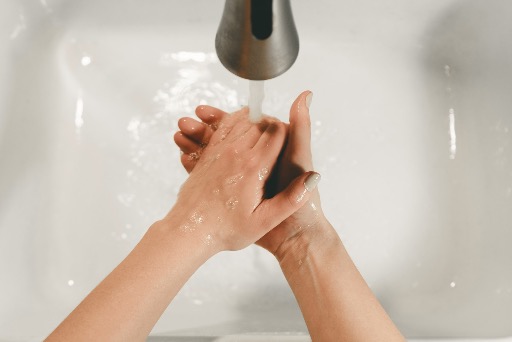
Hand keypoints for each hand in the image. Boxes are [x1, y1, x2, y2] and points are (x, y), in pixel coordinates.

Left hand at [168, 107, 318, 253]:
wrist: (189, 231)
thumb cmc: (227, 230)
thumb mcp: (264, 221)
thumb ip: (291, 200)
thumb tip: (313, 178)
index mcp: (254, 167)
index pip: (277, 131)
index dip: (288, 131)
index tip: (290, 141)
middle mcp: (236, 153)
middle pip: (260, 122)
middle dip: (272, 126)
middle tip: (279, 138)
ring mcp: (220, 152)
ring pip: (241, 121)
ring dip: (254, 122)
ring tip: (262, 133)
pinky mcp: (208, 155)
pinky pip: (223, 128)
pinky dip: (234, 124)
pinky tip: (240, 133)